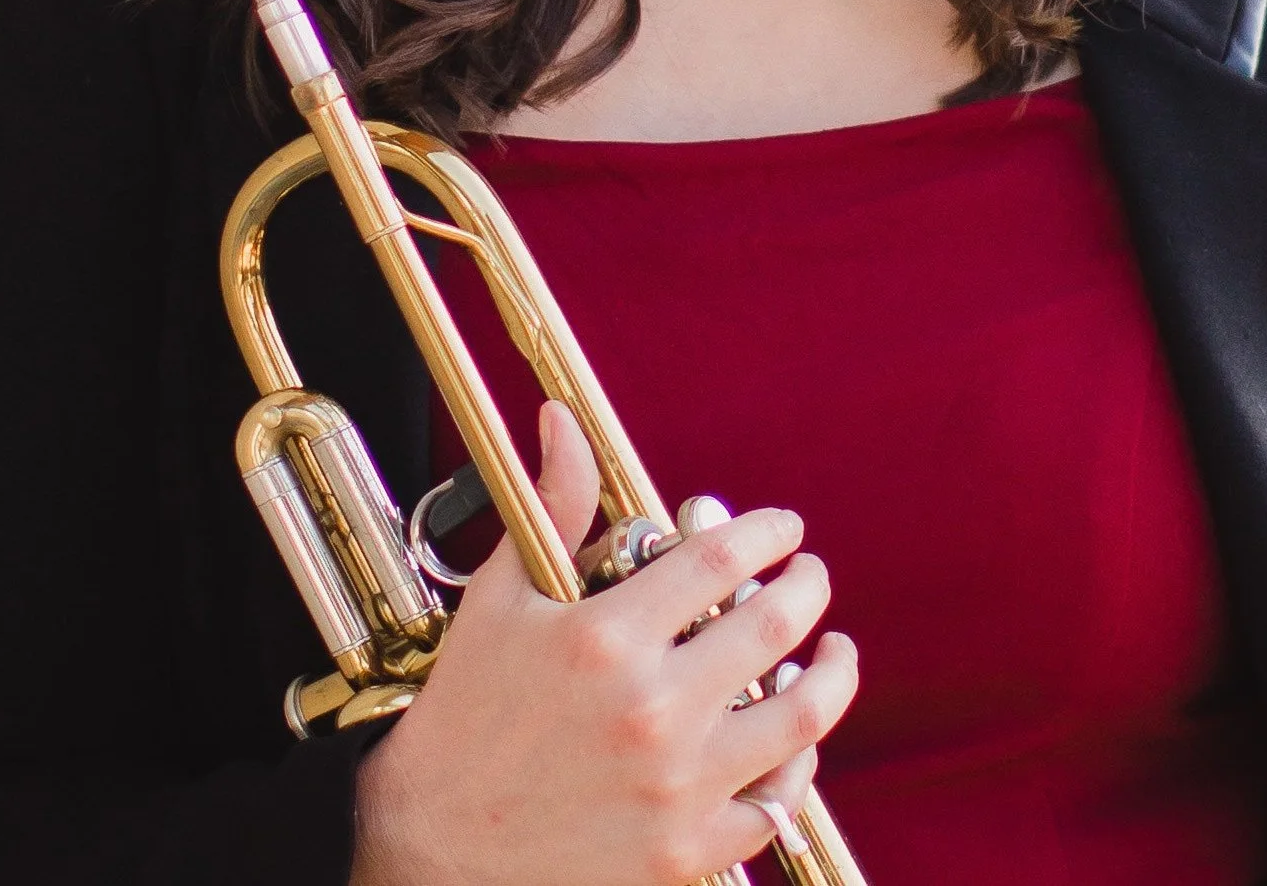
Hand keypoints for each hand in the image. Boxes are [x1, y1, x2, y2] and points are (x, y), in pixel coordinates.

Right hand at [349, 401, 858, 885]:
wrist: (432, 848)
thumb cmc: (464, 716)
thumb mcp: (501, 599)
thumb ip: (553, 506)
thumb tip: (563, 423)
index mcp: (607, 638)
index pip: (723, 557)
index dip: (768, 531)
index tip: (783, 527)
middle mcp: (651, 709)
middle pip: (775, 625)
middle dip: (809, 586)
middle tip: (811, 574)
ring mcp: (674, 786)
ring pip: (799, 716)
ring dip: (833, 674)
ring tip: (834, 652)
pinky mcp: (684, 853)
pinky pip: (776, 807)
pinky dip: (799, 769)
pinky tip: (795, 740)